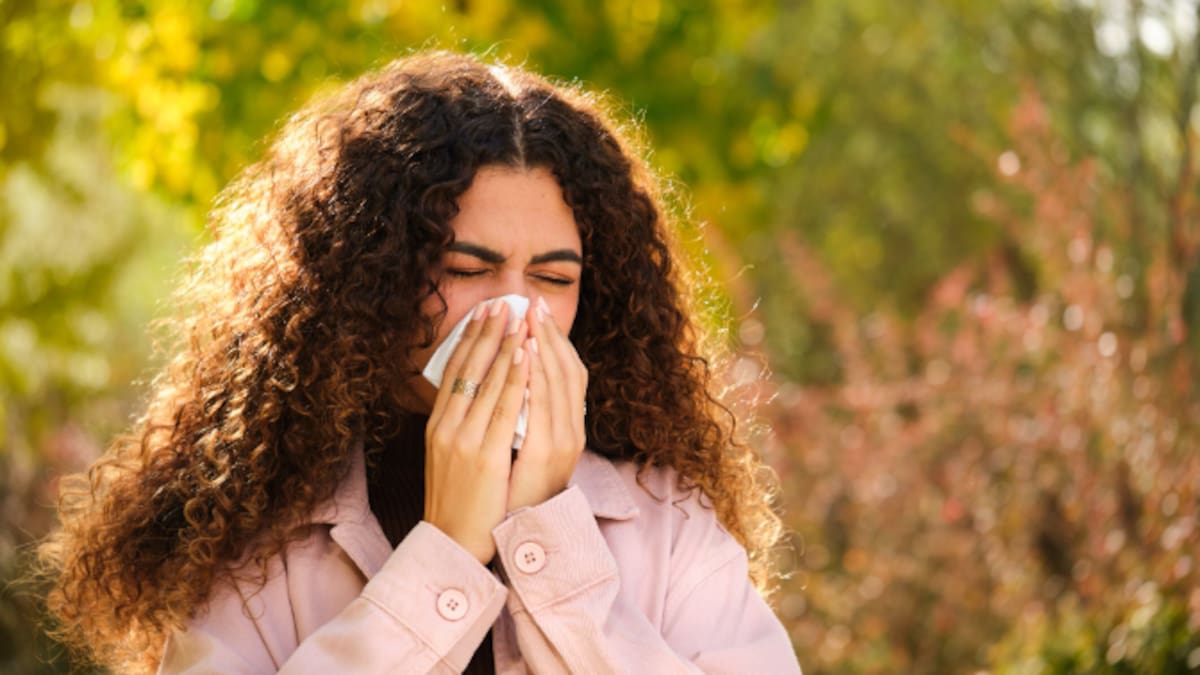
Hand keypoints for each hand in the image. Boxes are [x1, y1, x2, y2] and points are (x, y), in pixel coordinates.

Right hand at [424, 300, 529, 563]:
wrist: (453, 543)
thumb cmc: (458, 501)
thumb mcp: (451, 457)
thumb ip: (462, 426)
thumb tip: (478, 396)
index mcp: (438, 425)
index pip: (454, 371)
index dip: (469, 339)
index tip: (485, 313)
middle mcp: (446, 427)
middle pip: (468, 368)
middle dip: (488, 332)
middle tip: (504, 301)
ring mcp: (463, 440)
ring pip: (487, 381)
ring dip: (505, 345)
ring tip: (519, 316)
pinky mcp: (483, 456)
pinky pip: (503, 407)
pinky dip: (514, 377)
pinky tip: (525, 355)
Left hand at [507, 296, 587, 512]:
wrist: (500, 539)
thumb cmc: (508, 496)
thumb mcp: (523, 453)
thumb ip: (527, 419)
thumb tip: (517, 382)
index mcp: (567, 431)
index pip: (569, 374)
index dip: (556, 342)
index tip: (539, 313)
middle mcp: (569, 434)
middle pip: (565, 372)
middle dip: (548, 335)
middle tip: (533, 302)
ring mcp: (558, 443)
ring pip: (552, 383)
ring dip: (539, 347)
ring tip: (526, 317)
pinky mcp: (533, 453)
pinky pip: (533, 404)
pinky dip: (528, 375)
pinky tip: (521, 353)